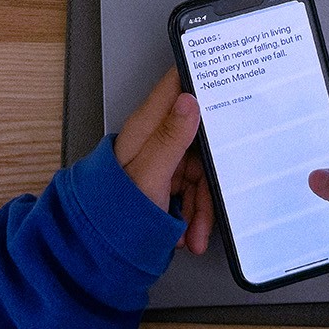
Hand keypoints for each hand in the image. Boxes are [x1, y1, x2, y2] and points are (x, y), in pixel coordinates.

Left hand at [113, 68, 213, 254]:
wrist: (98, 249)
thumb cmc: (114, 210)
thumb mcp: (149, 175)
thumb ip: (170, 137)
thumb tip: (189, 99)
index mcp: (147, 127)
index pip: (175, 86)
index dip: (200, 78)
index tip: (230, 83)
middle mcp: (154, 139)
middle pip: (198, 138)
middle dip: (210, 174)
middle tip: (216, 201)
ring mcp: (160, 161)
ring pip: (198, 171)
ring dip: (202, 206)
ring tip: (195, 234)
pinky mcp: (163, 181)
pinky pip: (190, 191)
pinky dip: (193, 214)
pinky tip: (187, 233)